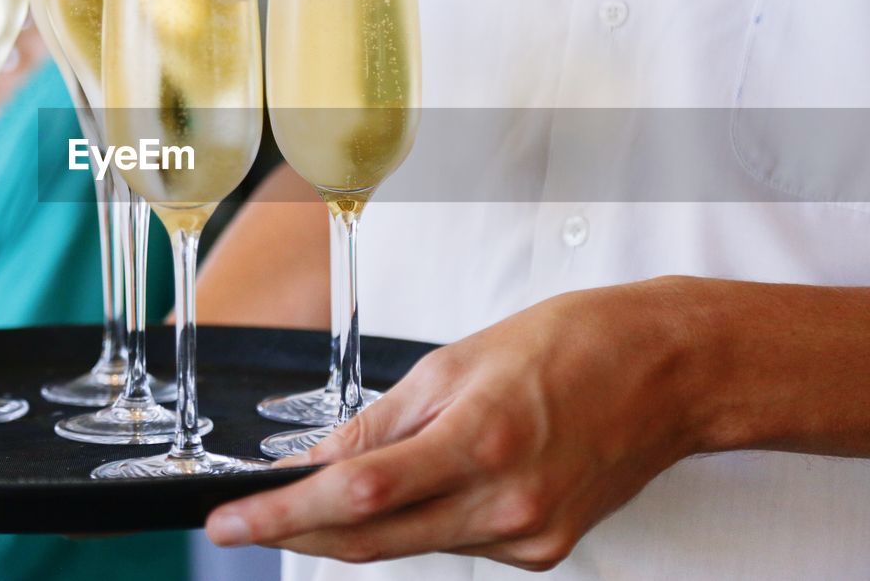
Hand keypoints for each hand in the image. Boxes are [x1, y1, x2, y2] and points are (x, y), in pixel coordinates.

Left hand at [207, 277, 710, 570]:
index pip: (357, 495)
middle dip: (299, 533)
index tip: (229, 522)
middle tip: (246, 521)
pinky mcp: (544, 551)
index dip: (282, 514)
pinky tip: (420, 484)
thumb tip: (321, 461)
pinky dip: (418, 519)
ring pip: (411, 544)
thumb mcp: (456, 363)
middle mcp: (506, 505)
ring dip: (359, 521)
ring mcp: (529, 537)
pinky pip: (455, 542)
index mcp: (481, 442)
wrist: (668, 372)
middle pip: (373, 540)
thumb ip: (382, 423)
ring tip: (333, 485)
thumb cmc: (571, 345)